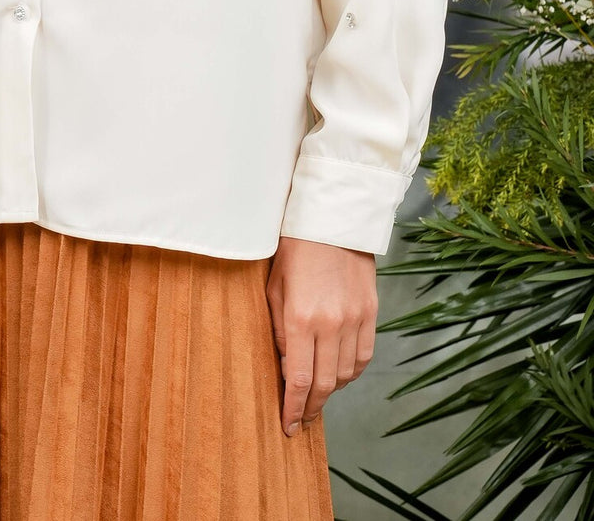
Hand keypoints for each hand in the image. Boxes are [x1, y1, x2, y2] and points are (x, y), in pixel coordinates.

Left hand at [265, 234, 376, 436]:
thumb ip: (278, 329)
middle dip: (310, 407)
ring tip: (317, 396)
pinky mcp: (371, 313)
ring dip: (330, 390)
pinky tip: (339, 374)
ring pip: (346, 374)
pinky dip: (351, 372)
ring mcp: (354, 319)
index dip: (292, 408)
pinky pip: (363, 357)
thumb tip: (284, 365)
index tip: (288, 426)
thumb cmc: (295, 250)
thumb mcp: (274, 288)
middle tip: (301, 420)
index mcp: (300, 318)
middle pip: (323, 383)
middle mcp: (330, 324)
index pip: (297, 379)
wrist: (332, 219)